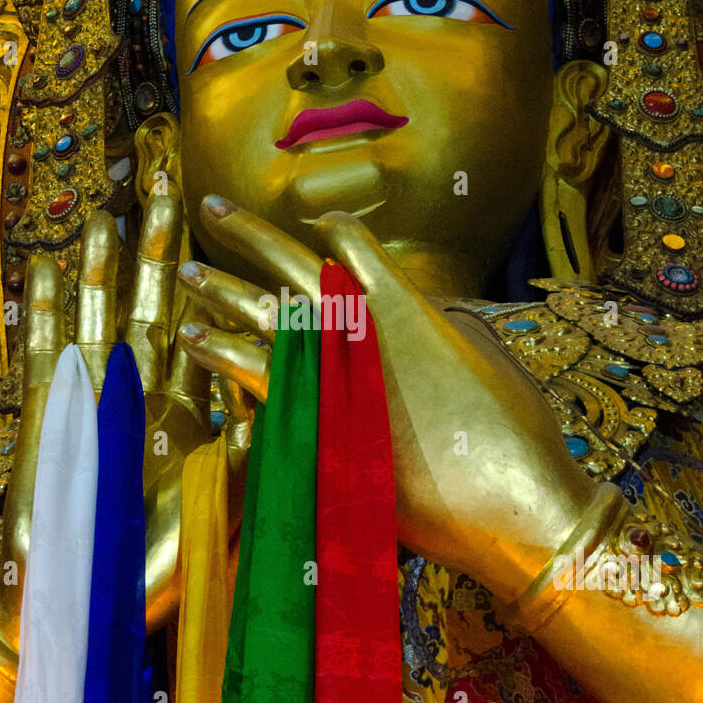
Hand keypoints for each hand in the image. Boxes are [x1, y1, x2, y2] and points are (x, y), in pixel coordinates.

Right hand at [0, 191, 251, 660]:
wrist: (95, 599)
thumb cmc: (163, 559)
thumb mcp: (225, 503)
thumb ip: (253, 451)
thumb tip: (290, 404)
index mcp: (194, 408)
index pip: (212, 329)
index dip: (224, 282)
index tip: (240, 236)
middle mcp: (147, 391)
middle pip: (158, 302)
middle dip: (164, 247)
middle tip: (171, 187)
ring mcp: (97, 398)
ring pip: (103, 312)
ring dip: (105, 264)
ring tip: (107, 211)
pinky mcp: (53, 414)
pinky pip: (49, 351)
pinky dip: (45, 309)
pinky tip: (46, 266)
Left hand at [176, 195, 602, 601]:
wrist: (507, 496)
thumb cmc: (515, 436)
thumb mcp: (488, 361)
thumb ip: (449, 330)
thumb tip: (434, 319)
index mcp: (409, 305)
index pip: (357, 248)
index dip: (334, 229)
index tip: (316, 223)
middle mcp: (362, 327)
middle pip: (291, 263)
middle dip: (247, 231)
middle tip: (211, 205)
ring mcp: (334, 373)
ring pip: (260, 314)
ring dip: (220, 290)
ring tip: (188, 273)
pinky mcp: (316, 422)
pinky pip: (254, 374)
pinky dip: (223, 353)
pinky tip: (196, 340)